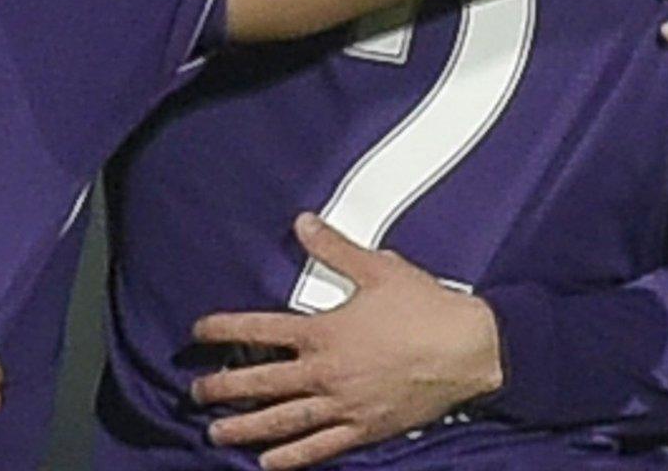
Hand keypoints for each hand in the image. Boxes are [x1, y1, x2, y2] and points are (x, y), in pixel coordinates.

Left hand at [190, 213, 502, 469]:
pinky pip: (320, 448)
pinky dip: (291, 458)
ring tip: (215, 434)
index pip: (259, 331)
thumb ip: (334, 247)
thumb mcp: (378, 269)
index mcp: (324, 332)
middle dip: (222, 389)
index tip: (199, 332)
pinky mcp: (364, 429)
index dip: (224, 330)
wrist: (471, 350)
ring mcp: (343, 406)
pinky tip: (268, 463)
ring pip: (282, 422)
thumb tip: (302, 222)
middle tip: (196, 393)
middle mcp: (325, 373)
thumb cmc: (426, 307)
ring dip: (244, 429)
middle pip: (260, 384)